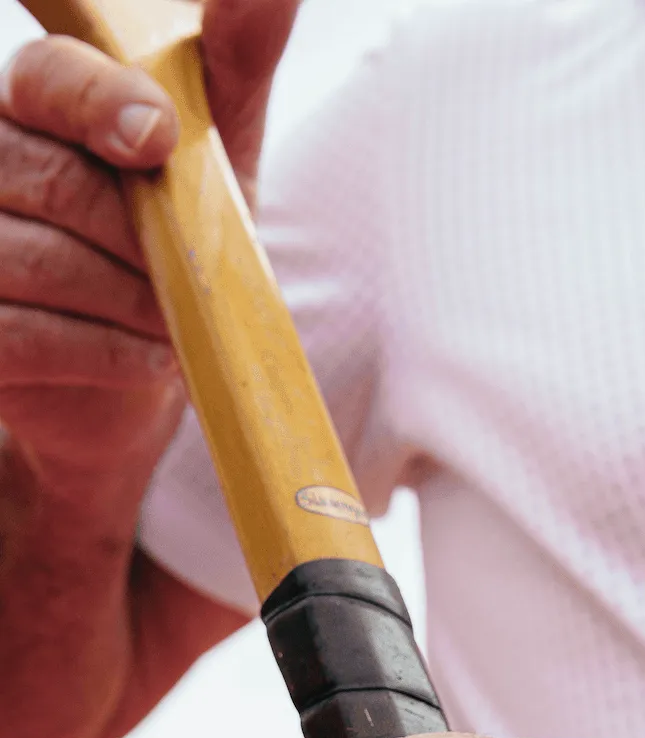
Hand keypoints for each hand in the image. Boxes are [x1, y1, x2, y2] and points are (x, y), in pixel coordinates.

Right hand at [0, 0, 299, 468]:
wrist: (142, 372)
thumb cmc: (180, 251)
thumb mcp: (219, 162)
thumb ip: (232, 70)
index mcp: (38, 106)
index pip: (47, 80)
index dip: (102, 105)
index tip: (158, 142)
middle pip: (48, 177)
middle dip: (139, 236)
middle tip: (188, 274)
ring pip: (35, 260)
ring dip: (130, 301)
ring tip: (173, 321)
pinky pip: (24, 336)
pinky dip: (105, 353)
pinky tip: (149, 358)